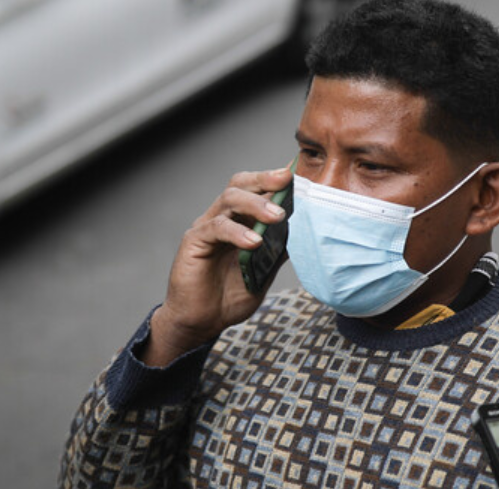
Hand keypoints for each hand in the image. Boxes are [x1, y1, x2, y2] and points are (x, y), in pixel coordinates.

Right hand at [143, 166, 291, 365]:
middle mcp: (221, 218)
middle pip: (240, 185)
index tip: (296, 175)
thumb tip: (304, 232)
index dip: (274, 181)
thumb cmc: (229, 297)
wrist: (201, 323)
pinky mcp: (194, 242)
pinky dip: (237, 232)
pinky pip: (216, 228)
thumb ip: (277, 252)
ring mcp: (206, 228)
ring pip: (229, 200)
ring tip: (277, 216)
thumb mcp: (262, 272)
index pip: (255, 190)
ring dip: (256, 204)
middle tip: (286, 179)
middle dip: (264, 179)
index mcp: (239, 222)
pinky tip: (254, 243)